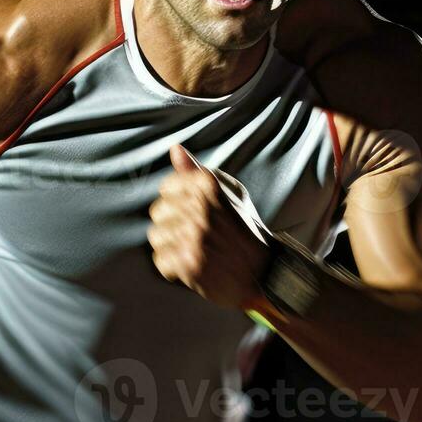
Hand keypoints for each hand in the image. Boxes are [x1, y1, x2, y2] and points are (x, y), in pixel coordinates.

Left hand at [147, 144, 272, 310]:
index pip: (166, 187)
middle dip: (173, 225)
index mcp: (209, 184)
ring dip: (172, 247)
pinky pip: (160, 261)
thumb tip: (175, 149)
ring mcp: (194, 235)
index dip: (178, 202)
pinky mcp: (189, 263)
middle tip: (199, 235)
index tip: (197, 213)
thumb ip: (197, 171)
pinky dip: (174, 268)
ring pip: (156, 236)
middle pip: (158, 212)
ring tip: (196, 250)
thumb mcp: (230, 193)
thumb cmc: (245, 230)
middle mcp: (201, 206)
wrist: (265, 273)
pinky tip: (194, 266)